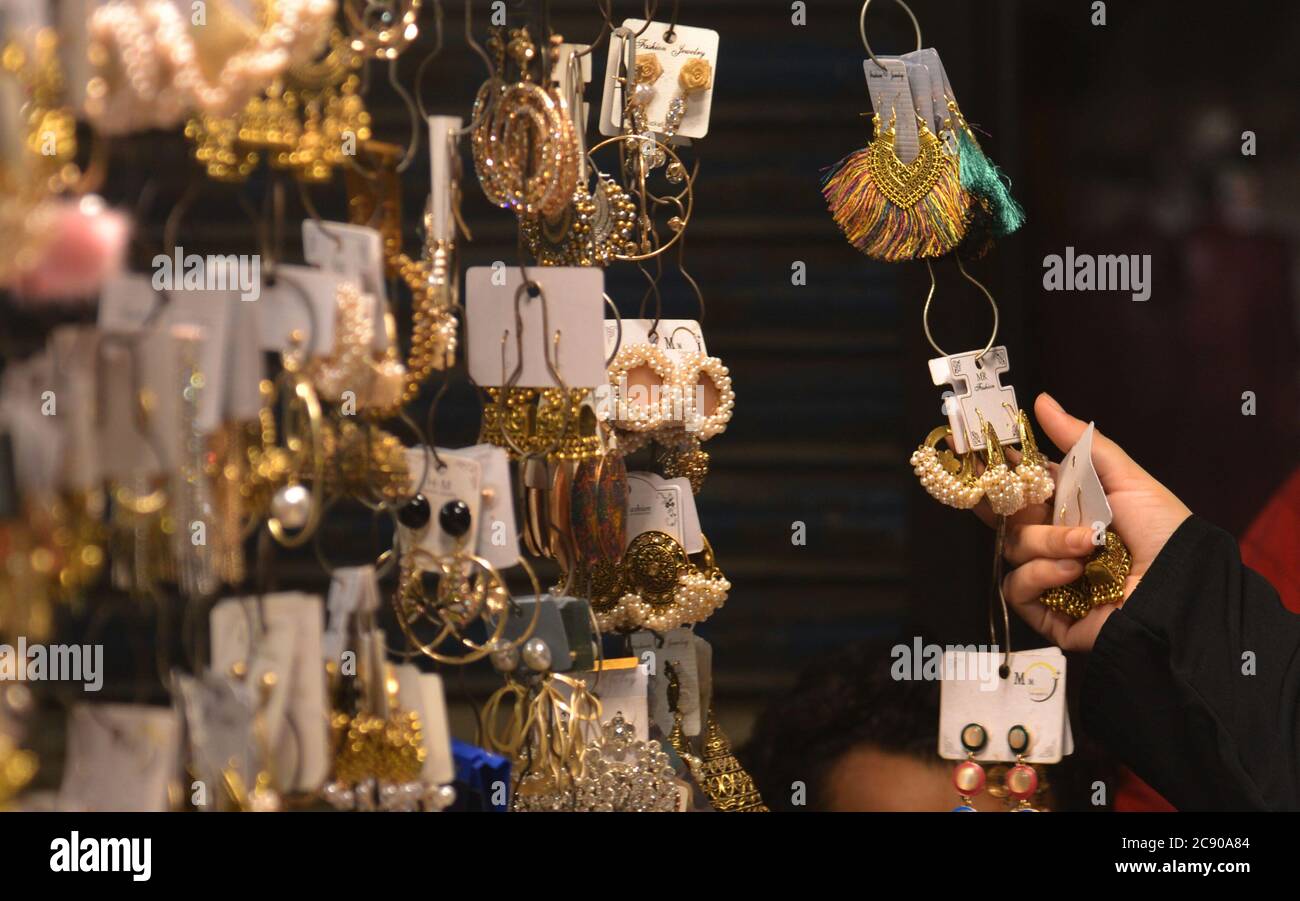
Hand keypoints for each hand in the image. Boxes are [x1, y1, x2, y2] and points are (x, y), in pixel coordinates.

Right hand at [978, 393, 1191, 652]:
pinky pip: (1017, 587)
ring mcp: (1048, 577)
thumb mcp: (1125, 479)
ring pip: (1014, 550)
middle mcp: (1053, 540)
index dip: (997, 471)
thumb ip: (1079, 442)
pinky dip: (1040, 576)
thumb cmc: (1161, 531)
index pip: (1020, 487)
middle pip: (1008, 518)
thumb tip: (1041, 400)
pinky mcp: (1046, 611)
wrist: (1182, 589)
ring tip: (1085, 547)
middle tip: (996, 488)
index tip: (971, 451)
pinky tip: (1072, 573)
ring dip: (1047, 544)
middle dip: (1001, 503)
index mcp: (1069, 508)